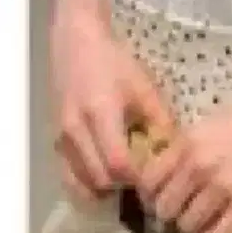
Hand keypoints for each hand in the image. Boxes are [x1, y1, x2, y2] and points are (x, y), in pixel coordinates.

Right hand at [50, 11, 173, 203]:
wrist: (75, 43)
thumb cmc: (114, 61)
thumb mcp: (144, 86)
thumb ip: (160, 120)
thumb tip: (176, 151)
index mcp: (101, 113)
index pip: (118, 164)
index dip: (139, 178)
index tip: (157, 178)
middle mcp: (76, 131)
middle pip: (99, 179)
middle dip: (124, 187)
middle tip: (145, 182)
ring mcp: (61, 138)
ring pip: (81, 184)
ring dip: (105, 189)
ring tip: (126, 182)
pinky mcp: (55, 141)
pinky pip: (67, 177)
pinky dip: (86, 185)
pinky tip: (105, 179)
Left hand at [137, 79, 231, 232]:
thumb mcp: (208, 126)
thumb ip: (184, 151)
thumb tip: (164, 181)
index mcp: (187, 142)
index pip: (148, 182)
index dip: (151, 195)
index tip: (161, 199)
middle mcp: (199, 165)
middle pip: (164, 209)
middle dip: (171, 216)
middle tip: (183, 214)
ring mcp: (223, 186)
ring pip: (187, 226)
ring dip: (192, 229)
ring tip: (203, 225)